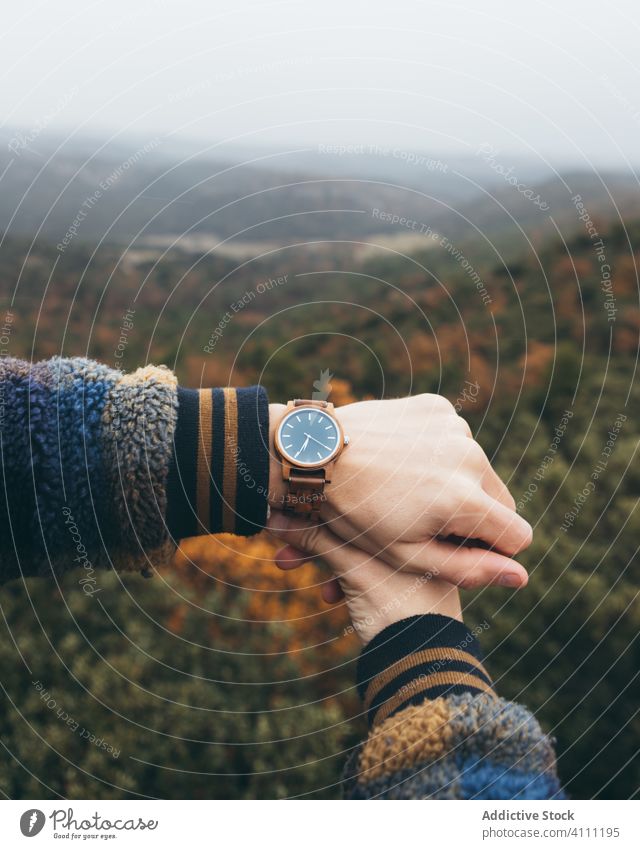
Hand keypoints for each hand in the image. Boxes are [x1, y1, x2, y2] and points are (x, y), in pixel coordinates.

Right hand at [268, 511, 461, 644]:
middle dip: (316, 545)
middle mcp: (420, 548)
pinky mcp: (405, 598)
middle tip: (284, 555)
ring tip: (301, 576)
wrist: (423, 670)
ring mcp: (414, 574)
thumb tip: (275, 520)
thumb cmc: (397, 611)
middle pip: (359, 535)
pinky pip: (369, 578)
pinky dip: (346, 584)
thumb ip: (319, 540)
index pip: (363, 510)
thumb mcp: (355, 570)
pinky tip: (331, 598)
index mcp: (418, 532)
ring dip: (327, 566)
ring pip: (360, 558)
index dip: (323, 514)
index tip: (292, 518)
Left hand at [269, 395, 531, 588]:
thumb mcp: (406, 555)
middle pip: (498, 500)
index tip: (455, 547)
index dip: (489, 549)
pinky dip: (440, 451)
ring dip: (456, 482)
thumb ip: (468, 569)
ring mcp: (454, 427)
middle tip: (427, 521)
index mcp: (465, 501)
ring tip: (410, 490)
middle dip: (472, 516)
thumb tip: (521, 578)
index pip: (516, 537)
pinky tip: (405, 462)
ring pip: (477, 468)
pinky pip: (456, 438)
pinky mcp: (438, 406)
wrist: (314, 454)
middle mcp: (470, 458)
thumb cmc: (355, 514)